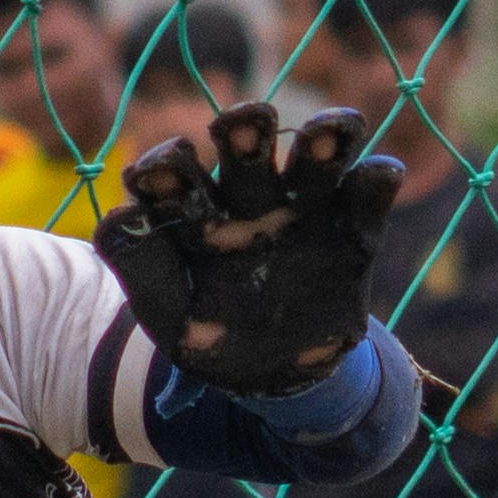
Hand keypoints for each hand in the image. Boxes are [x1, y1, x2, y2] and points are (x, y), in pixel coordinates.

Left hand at [92, 99, 401, 396]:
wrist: (277, 377)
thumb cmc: (212, 338)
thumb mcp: (171, 316)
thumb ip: (143, 269)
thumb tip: (115, 218)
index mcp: (198, 212)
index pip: (179, 176)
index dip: (167, 169)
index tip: (154, 171)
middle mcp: (251, 197)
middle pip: (248, 152)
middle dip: (246, 131)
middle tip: (244, 120)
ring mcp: (306, 210)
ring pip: (314, 162)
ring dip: (323, 139)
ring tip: (333, 128)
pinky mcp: (354, 231)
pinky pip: (367, 200)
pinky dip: (376, 182)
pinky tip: (381, 171)